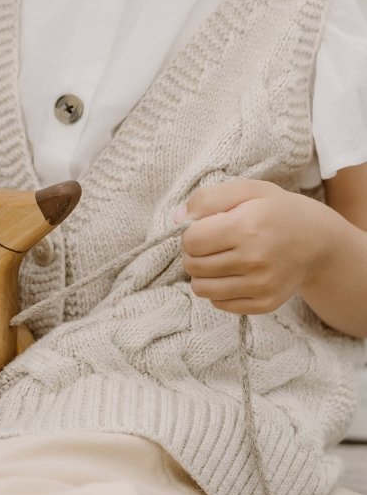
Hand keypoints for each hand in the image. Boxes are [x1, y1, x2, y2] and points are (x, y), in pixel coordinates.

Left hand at [175, 180, 333, 314]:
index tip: (205, 228)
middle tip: (211, 244)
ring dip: (202, 274)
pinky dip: (218, 290)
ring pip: (201, 289)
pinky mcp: (265, 303)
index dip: (191, 233)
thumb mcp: (247, 190)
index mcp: (246, 227)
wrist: (316, 240)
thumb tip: (178, 219)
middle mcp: (254, 259)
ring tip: (218, 260)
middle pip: (193, 266)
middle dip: (194, 254)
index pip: (191, 241)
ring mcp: (261, 285)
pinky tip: (232, 274)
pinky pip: (219, 304)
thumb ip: (208, 198)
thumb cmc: (275, 211)